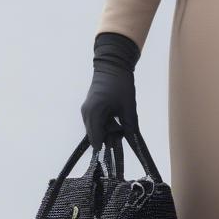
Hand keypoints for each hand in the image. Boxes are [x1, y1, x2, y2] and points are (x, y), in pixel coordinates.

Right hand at [81, 33, 140, 152]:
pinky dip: (106, 123)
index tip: (115, 156)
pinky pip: (97, 121)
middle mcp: (86, 114)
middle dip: (109, 137)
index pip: (96, 140)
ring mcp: (87, 110)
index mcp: (94, 114)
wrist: (113, 63)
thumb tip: (132, 141)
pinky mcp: (90, 107)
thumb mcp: (128, 106)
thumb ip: (129, 125)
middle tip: (123, 131)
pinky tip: (116, 116)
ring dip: (108, 129)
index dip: (106, 149)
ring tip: (121, 119)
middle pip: (96, 136)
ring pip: (97, 129)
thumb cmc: (121, 83)